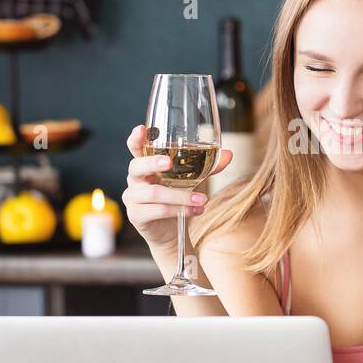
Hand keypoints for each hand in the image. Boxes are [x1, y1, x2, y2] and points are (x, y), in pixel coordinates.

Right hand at [122, 124, 231, 251]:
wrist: (172, 233)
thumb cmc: (178, 199)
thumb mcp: (193, 180)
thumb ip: (208, 167)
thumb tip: (229, 155)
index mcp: (146, 165)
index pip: (136, 148)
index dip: (136, 138)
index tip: (141, 128)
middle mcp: (136, 179)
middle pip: (136, 166)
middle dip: (152, 163)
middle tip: (168, 163)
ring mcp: (133, 198)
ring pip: (154, 193)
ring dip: (180, 196)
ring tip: (202, 200)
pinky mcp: (137, 216)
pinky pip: (158, 210)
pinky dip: (179, 210)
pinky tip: (196, 211)